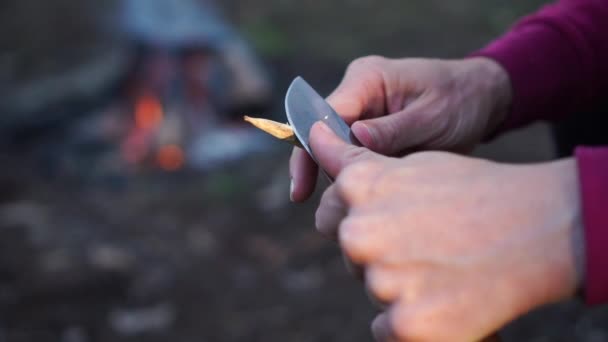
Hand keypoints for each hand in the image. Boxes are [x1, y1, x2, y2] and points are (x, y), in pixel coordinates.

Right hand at [290, 56, 511, 200]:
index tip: (303, 187)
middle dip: (317, 168)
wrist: (481, 99)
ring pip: (333, 149)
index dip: (310, 150)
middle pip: (320, 134)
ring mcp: (362, 113)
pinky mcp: (370, 132)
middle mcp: (357, 94)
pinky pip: (352, 156)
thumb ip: (394, 130)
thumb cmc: (461, 100)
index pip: (323, 114)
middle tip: (316, 207)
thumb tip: (355, 140)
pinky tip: (364, 200)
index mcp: (367, 78)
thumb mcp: (432, 117)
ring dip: (339, 176)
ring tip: (352, 208)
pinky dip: (356, 177)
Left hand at [311, 123, 583, 340]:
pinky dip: (410, 318)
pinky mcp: (405, 325)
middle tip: (427, 241)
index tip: (393, 217)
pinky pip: (385, 327)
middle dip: (379, 249)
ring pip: (372, 288)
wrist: (539, 228)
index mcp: (358, 188)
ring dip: (399, 283)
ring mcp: (382, 280)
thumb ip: (354, 160)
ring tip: (444, 264)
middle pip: (350, 252)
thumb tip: (314, 137)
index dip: (364, 217)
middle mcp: (360, 233)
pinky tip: (444, 296)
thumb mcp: (409, 163)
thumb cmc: (475, 191)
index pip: (329, 214)